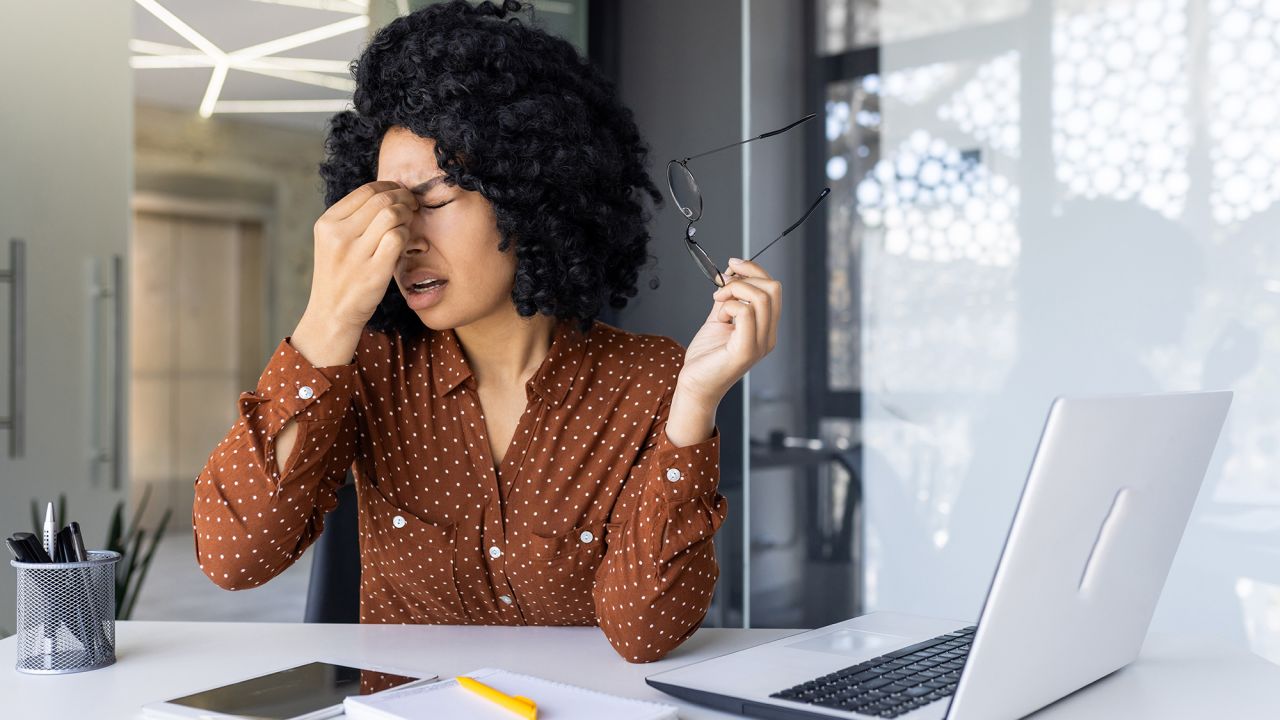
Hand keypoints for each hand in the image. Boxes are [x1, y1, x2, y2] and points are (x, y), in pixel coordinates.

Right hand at [292, 181, 418, 366]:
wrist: (332, 313)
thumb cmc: (340, 274)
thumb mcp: (334, 241)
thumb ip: (354, 218)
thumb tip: (388, 193)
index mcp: (327, 222)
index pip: (366, 190)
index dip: (390, 187)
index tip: (401, 193)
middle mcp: (338, 235)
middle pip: (382, 199)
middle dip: (404, 197)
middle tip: (413, 205)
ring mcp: (355, 253)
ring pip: (392, 214)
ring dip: (407, 215)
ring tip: (409, 223)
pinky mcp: (373, 271)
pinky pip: (398, 238)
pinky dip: (407, 235)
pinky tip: (406, 241)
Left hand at [676, 257, 780, 406]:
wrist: (694, 385)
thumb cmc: (706, 358)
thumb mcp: (718, 320)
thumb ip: (728, 299)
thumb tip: (731, 273)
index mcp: (765, 328)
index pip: (773, 289)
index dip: (753, 270)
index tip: (732, 265)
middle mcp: (768, 336)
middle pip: (773, 289)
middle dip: (746, 276)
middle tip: (722, 283)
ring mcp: (760, 344)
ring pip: (761, 297)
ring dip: (734, 290)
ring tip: (718, 302)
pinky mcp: (745, 350)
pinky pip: (745, 313)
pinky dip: (729, 306)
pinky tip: (719, 317)